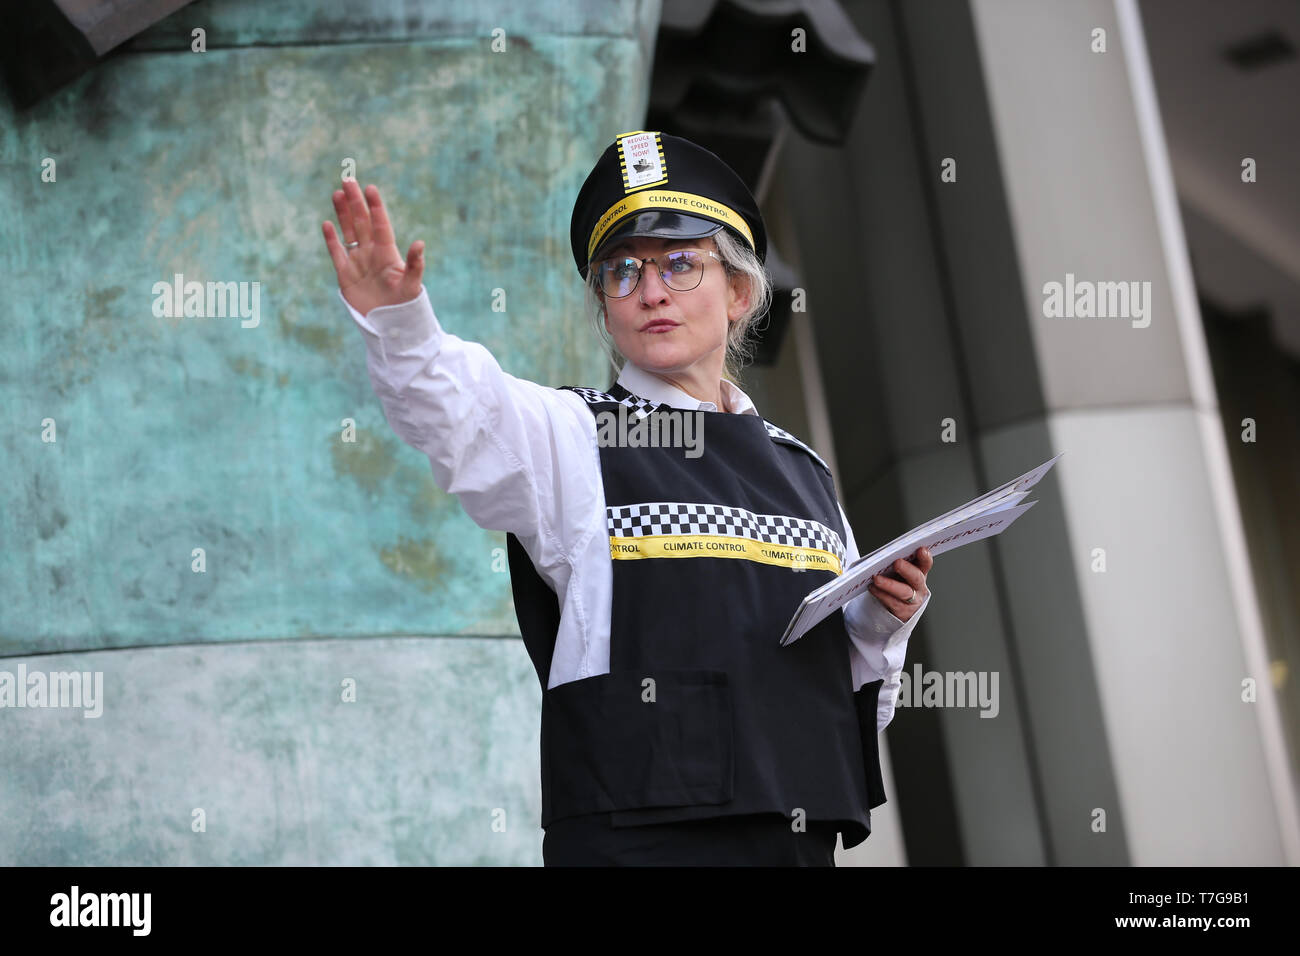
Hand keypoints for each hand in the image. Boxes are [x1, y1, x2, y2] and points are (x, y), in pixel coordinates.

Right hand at [322, 180, 425, 315]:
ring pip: (348, 232)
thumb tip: (420, 243)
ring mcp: (358, 262)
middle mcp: (372, 253)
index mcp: (388, 253)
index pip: (380, 225)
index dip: (375, 207)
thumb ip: (415, 265)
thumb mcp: (412, 286)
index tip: (370, 189)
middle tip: (348, 180)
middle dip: (355, 202)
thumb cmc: (405, 305)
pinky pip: (337, 253)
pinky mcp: (345, 275)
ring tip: (337, 193)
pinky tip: (327, 224)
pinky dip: (332, 240)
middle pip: (362, 223)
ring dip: (343, 214)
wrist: (389, 326)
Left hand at [866, 547, 932, 623]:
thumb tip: (886, 553)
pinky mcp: (903, 611)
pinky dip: (881, 594)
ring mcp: (913, 600)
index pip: (926, 564)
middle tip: (897, 563)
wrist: (896, 608)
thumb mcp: (901, 573)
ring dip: (889, 585)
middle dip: (907, 569)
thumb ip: (899, 564)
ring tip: (877, 578)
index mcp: (920, 573)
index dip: (925, 558)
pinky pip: (891, 602)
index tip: (921, 550)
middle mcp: (919, 587)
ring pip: (904, 592)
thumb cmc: (897, 583)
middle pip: (916, 578)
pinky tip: (872, 587)